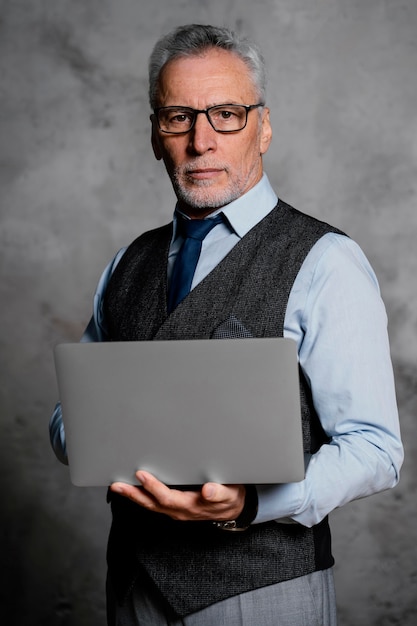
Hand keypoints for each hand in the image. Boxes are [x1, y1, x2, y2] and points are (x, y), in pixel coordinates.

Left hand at [110, 470, 245, 521]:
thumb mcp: (230, 493)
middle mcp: (180, 511)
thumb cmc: (230, 497)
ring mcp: (175, 511)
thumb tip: (208, 490)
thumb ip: (220, 492)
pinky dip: (141, 497)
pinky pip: (154, 504)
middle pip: (152, 504)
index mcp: (191, 506)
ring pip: (150, 505)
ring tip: (117, 487)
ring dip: (133, 496)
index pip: (168, 498)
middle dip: (134, 494)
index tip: (141, 474)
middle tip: (117, 485)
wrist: (234, 509)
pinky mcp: (174, 507)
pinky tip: (132, 490)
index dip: (154, 487)